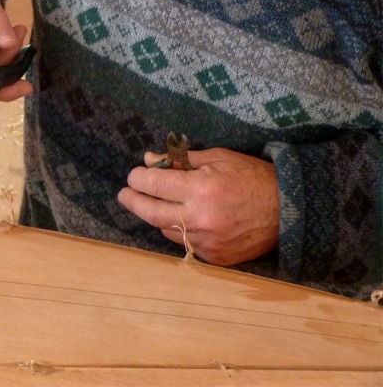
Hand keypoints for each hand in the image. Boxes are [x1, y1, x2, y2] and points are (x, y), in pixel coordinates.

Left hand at [117, 148, 279, 265]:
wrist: (289, 211)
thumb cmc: (252, 178)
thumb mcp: (218, 158)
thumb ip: (181, 160)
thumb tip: (149, 159)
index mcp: (201, 189)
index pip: (154, 184)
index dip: (138, 177)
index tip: (134, 174)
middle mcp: (200, 218)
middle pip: (150, 212)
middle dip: (133, 200)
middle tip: (125, 194)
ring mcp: (206, 241)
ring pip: (166, 229)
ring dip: (156, 215)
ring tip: (156, 203)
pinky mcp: (214, 257)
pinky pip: (185, 243)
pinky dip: (179, 230)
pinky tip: (181, 219)